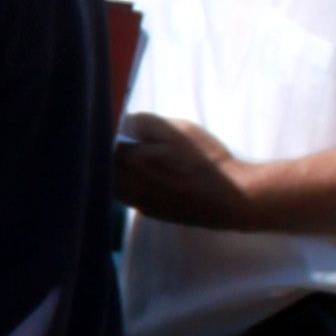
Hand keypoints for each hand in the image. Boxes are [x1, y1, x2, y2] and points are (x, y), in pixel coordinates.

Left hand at [114, 113, 249, 231]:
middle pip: (105, 167)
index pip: (105, 143)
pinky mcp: (150, 212)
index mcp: (134, 160)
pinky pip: (127, 197)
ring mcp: (139, 201)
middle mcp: (130, 185)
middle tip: (122, 142)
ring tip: (133, 160)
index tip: (117, 128)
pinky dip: (127, 186)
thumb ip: (145, 123)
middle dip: (108, 154)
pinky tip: (146, 177)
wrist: (231, 198)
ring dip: (115, 172)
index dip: (110, 133)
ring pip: (112, 185)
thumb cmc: (207, 160)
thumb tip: (122, 122)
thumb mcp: (179, 130)